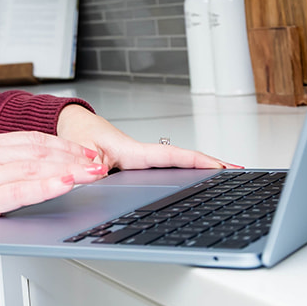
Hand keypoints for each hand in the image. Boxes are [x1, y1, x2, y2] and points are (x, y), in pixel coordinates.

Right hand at [0, 132, 108, 252]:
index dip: (66, 145)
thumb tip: (47, 165)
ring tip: (91, 174)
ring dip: (68, 170)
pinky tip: (63, 185)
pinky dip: (44, 187)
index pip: (34, 140)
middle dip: (74, 158)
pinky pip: (18, 191)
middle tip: (99, 164)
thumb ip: (7, 162)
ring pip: (34, 168)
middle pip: (39, 152)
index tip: (89, 153)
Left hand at [55, 105, 238, 171]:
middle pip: (181, 160)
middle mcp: (140, 154)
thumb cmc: (74, 135)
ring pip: (175, 164)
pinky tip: (198, 178)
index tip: (217, 165)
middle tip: (237, 171)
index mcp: (131, 151)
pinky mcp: (135, 166)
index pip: (169, 156)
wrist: (69, 126)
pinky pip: (164, 169)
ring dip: (200, 168)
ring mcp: (139, 160)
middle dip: (209, 165)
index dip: (194, 160)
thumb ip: (86, 166)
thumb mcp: (77, 152)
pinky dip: (184, 171)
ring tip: (228, 174)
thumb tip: (102, 176)